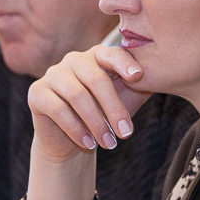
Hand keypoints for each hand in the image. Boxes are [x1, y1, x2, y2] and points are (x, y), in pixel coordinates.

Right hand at [26, 45, 148, 199]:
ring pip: (77, 96)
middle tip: (127, 134)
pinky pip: (58, 109)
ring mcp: (53, 74)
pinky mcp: (37, 93)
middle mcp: (73, 60)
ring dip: (96, 123)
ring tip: (110, 144)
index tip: (139, 78)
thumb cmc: (104, 116)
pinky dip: (76, 129)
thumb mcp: (125, 101)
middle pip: (95, 79)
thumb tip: (162, 76)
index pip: (110, 54)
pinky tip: (88, 144)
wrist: (75, 140)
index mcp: (96, 56)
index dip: (124, 64)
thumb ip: (140, 86)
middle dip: (113, 108)